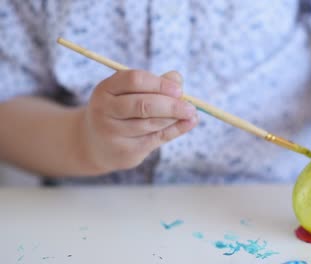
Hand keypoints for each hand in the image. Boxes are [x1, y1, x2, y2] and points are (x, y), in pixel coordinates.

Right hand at [79, 70, 197, 173]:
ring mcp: (112, 133)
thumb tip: (177, 79)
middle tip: (191, 106)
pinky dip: (176, 130)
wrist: (97, 145)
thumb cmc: (120, 112)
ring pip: (151, 124)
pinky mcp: (125, 151)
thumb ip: (154, 84)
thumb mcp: (130, 94)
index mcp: (105, 89)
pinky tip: (189, 123)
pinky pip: (156, 138)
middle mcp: (104, 110)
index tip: (179, 89)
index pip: (134, 80)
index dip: (160, 84)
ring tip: (190, 113)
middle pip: (143, 105)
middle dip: (171, 105)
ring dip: (174, 118)